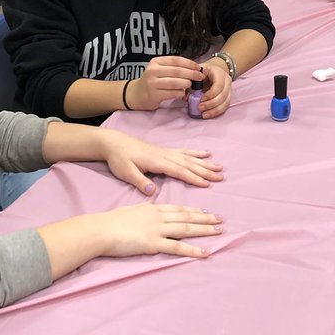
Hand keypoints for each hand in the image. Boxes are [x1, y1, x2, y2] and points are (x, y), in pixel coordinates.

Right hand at [98, 202, 222, 258]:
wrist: (101, 229)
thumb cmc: (112, 221)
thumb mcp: (131, 209)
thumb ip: (144, 207)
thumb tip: (151, 202)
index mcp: (153, 208)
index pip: (178, 208)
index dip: (194, 210)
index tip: (206, 212)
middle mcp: (159, 216)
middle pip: (186, 217)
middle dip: (205, 219)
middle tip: (220, 220)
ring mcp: (158, 229)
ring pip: (186, 229)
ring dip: (205, 230)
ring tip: (219, 231)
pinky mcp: (154, 243)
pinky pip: (178, 247)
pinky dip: (194, 250)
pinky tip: (206, 252)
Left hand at [100, 129, 224, 194]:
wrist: (114, 143)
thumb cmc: (119, 159)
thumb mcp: (126, 172)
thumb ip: (140, 182)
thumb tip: (153, 192)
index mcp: (157, 162)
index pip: (179, 171)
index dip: (193, 178)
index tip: (207, 184)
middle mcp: (165, 155)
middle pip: (189, 164)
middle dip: (205, 171)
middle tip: (221, 177)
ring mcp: (166, 152)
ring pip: (189, 158)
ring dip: (205, 163)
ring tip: (219, 167)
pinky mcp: (164, 150)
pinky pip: (184, 151)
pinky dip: (196, 152)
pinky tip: (205, 153)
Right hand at [127, 56, 203, 109]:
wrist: (136, 94)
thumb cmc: (153, 81)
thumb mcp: (160, 70)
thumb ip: (174, 68)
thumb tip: (195, 68)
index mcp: (155, 62)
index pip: (176, 60)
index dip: (190, 63)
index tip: (199, 67)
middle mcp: (153, 71)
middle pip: (177, 71)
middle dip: (192, 74)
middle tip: (201, 77)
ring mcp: (152, 83)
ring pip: (176, 82)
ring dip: (187, 84)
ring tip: (192, 85)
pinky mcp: (154, 95)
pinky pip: (173, 93)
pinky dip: (181, 93)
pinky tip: (183, 93)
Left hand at [196, 57, 232, 118]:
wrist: (215, 71)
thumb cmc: (204, 72)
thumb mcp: (198, 74)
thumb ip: (192, 84)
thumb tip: (185, 98)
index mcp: (219, 74)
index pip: (219, 85)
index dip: (211, 94)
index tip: (201, 99)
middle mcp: (227, 82)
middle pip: (223, 95)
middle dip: (211, 104)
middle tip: (200, 108)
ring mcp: (229, 90)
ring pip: (226, 103)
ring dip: (215, 110)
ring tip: (204, 115)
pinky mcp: (228, 97)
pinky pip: (225, 106)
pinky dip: (217, 112)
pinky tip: (209, 115)